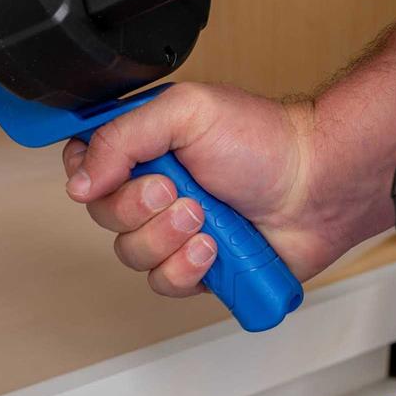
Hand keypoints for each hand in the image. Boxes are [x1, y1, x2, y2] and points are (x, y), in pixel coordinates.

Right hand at [61, 83, 349, 299]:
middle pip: (102, 213)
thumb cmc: (263, 141)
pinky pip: (163, 283)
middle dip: (138, 207)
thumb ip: (123, 136)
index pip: (83, 161)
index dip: (87, 174)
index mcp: (144, 144)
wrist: (317, 186)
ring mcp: (172, 230)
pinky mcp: (195, 267)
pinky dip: (187, 268)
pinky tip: (214, 248)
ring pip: (130, 254)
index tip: (110, 174)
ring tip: (204, 218)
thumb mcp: (186, 112)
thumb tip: (78, 178)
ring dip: (166, 237)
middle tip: (177, 190)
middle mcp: (152, 187)